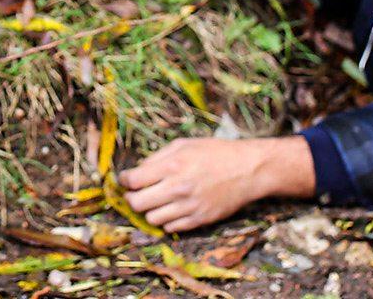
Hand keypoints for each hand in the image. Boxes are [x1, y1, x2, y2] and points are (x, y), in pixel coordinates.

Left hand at [120, 136, 313, 232]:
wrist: (248, 170)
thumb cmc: (216, 153)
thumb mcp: (184, 144)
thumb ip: (158, 158)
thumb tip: (137, 171)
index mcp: (172, 166)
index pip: (132, 181)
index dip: (124, 181)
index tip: (125, 180)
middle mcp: (178, 188)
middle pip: (137, 204)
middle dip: (132, 198)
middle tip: (137, 193)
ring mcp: (189, 207)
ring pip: (152, 219)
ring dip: (150, 210)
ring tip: (158, 201)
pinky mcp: (199, 220)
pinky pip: (171, 228)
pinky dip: (167, 220)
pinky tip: (173, 209)